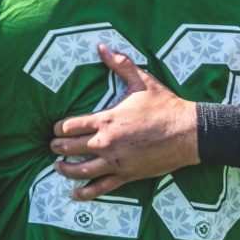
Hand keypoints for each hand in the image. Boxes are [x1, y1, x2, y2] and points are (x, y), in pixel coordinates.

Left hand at [50, 43, 198, 199]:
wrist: (187, 132)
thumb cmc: (164, 106)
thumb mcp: (142, 81)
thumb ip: (119, 64)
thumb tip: (102, 46)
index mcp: (106, 120)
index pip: (71, 126)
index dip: (60, 127)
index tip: (57, 128)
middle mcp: (106, 143)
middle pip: (70, 148)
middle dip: (57, 146)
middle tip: (52, 146)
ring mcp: (115, 162)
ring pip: (80, 170)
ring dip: (65, 169)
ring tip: (58, 166)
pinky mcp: (125, 175)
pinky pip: (100, 188)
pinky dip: (84, 192)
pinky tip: (75, 194)